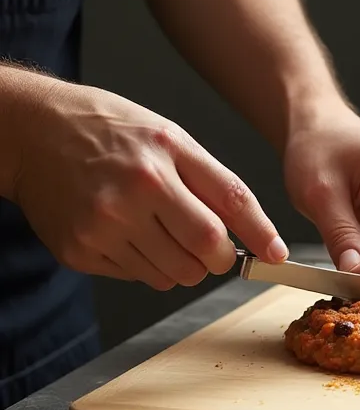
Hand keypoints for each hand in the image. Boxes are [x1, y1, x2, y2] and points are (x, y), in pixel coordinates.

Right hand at [9, 76, 286, 289]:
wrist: (33, 133)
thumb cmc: (108, 131)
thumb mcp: (168, 137)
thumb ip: (212, 181)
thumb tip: (255, 234)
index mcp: (164, 154)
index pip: (230, 204)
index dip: (260, 235)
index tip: (276, 254)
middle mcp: (136, 190)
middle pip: (206, 251)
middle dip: (217, 257)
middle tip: (209, 246)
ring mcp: (105, 225)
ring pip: (174, 275)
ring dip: (182, 265)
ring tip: (159, 231)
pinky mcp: (81, 251)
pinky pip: (138, 278)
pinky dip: (145, 265)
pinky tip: (126, 233)